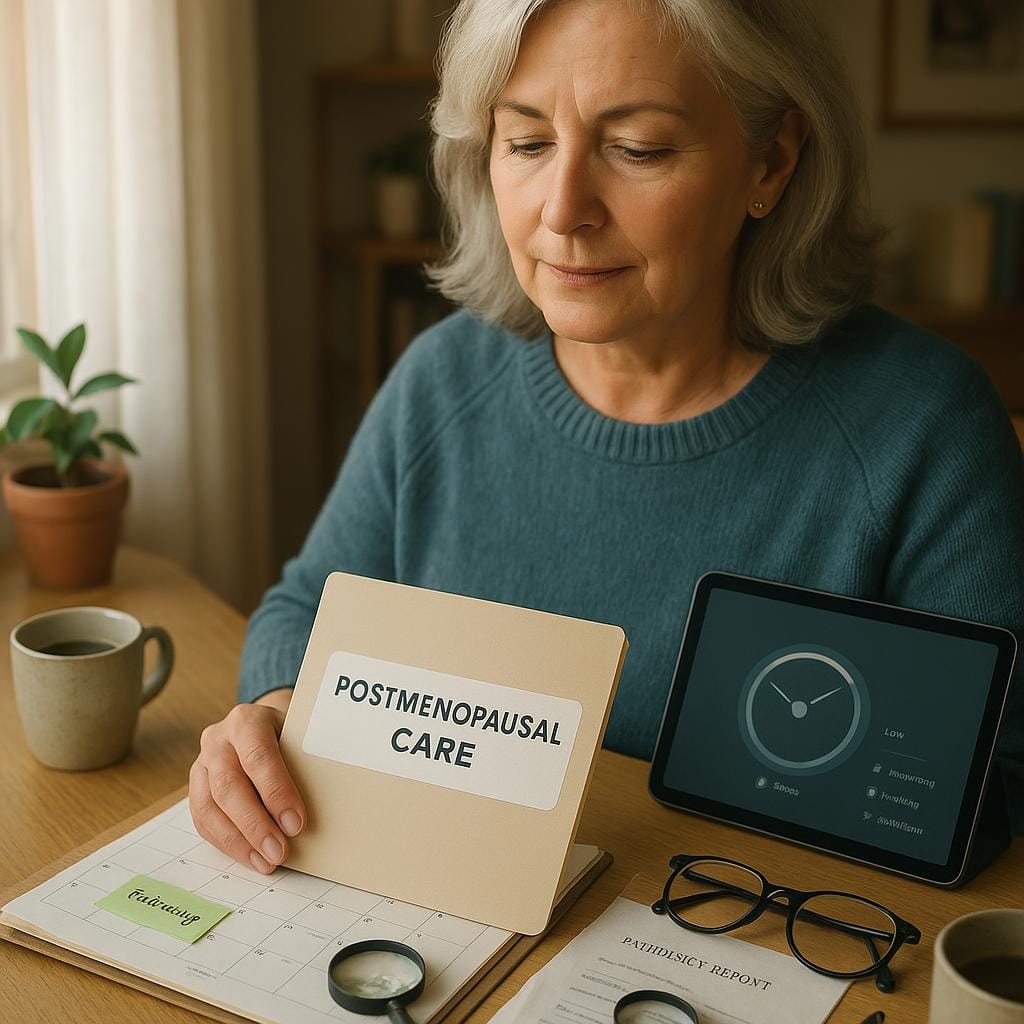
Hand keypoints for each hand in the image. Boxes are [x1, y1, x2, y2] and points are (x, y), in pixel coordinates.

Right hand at [189, 687, 305, 873]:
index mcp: (247, 720)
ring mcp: (202, 763)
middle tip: (279, 851)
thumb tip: (316, 811)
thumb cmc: (287, 735)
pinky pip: (203, 819)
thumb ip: (303, 764)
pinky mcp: (196, 786)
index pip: (259, 757)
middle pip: (229, 785)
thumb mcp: (298, 736)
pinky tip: (250, 857)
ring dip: (239, 841)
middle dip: (255, 824)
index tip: (296, 823)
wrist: (261, 726)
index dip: (276, 792)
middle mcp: (218, 739)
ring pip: (210, 806)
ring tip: (266, 862)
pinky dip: (227, 843)